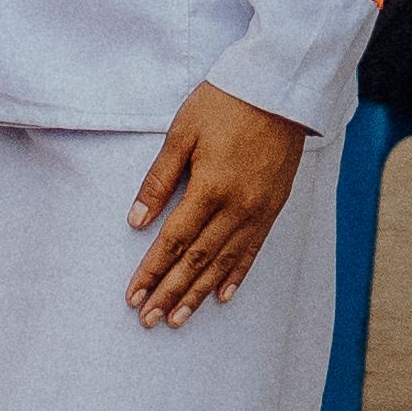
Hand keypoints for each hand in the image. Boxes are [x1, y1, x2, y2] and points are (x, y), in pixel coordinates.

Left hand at [123, 81, 308, 326]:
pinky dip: (235, 275)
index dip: (151, 271)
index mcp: (210, 187)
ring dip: (198, 293)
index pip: (173, 241)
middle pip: (197, 260)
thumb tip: (136, 221)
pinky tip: (221, 296)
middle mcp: (237, 206)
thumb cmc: (223, 103)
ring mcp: (258, 210)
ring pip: (224, 262)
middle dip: (170, 292)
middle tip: (149, 320)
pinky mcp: (273, 207)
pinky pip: (252, 249)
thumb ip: (159, 180)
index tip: (133, 296)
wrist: (278, 90)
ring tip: (178, 319)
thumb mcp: (181, 134)